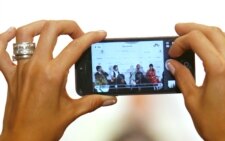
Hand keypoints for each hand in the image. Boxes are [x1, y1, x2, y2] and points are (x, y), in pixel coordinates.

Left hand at [0, 20, 116, 140]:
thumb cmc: (42, 129)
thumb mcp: (72, 112)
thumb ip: (93, 101)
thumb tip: (109, 98)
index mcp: (52, 75)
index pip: (75, 47)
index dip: (91, 37)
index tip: (98, 35)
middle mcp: (35, 67)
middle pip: (51, 31)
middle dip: (68, 26)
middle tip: (78, 33)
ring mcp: (21, 69)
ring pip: (25, 34)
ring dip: (40, 26)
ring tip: (52, 28)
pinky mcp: (11, 75)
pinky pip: (0, 52)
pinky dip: (3, 38)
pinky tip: (11, 32)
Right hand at [167, 23, 224, 140]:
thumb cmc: (216, 123)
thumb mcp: (192, 98)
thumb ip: (181, 76)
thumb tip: (173, 64)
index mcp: (220, 69)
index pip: (197, 40)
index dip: (181, 42)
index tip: (173, 52)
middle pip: (212, 32)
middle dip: (192, 28)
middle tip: (178, 29)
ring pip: (224, 35)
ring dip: (206, 31)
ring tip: (191, 34)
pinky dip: (217, 40)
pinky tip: (206, 46)